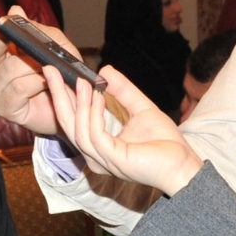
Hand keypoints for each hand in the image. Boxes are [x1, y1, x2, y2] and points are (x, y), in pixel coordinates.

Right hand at [0, 6, 77, 137]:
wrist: (73, 108)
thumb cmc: (61, 76)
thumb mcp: (56, 46)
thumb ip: (37, 30)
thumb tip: (15, 11)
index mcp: (1, 53)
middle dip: (2, 41)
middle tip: (14, 36)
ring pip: (9, 69)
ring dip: (34, 66)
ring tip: (50, 69)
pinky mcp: (5, 107)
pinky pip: (19, 87)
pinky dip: (37, 82)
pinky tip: (47, 84)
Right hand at [45, 63, 202, 197]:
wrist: (183, 164)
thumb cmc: (165, 144)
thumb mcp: (140, 108)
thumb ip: (122, 91)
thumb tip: (105, 70)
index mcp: (99, 145)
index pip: (73, 120)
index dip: (63, 96)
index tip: (57, 73)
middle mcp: (95, 155)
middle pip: (67, 124)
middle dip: (58, 96)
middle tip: (51, 71)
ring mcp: (102, 160)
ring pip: (78, 129)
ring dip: (78, 103)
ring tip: (82, 82)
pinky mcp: (112, 160)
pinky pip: (95, 134)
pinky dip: (93, 114)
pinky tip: (98, 97)